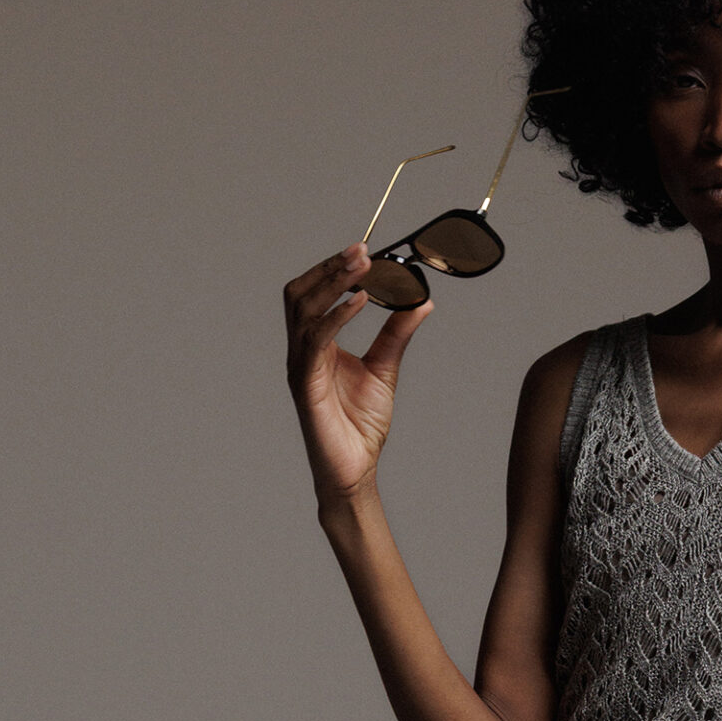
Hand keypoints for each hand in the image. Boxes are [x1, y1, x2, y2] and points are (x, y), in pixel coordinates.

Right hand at [283, 243, 432, 509]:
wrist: (355, 470)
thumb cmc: (361, 426)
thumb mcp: (385, 368)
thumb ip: (397, 333)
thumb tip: (420, 300)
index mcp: (316, 345)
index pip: (314, 294)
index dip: (334, 269)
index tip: (366, 251)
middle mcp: (302, 351)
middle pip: (300, 294)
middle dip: (329, 267)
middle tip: (364, 250)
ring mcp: (300, 367)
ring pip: (303, 309)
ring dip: (332, 282)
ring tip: (362, 266)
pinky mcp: (306, 385)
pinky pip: (316, 341)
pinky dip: (337, 316)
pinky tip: (360, 300)